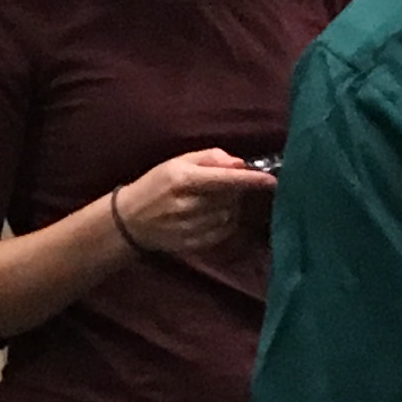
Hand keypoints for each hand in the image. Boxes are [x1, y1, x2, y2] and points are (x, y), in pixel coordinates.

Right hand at [111, 151, 279, 259]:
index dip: (250, 180)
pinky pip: (223, 232)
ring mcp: (190, 227)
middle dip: (236, 189)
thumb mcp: (177, 162)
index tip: (271, 180)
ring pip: (229, 215)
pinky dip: (226, 222)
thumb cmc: (156, 184)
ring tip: (214, 200)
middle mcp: (187, 205)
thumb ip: (210, 158)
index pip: (225, 180)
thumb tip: (240, 163)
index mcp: (183, 180)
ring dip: (230, 206)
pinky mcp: (193, 243)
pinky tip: (213, 215)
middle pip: (230, 197)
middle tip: (225, 184)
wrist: (129, 219)